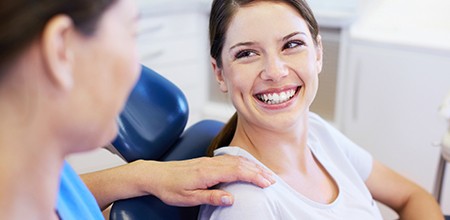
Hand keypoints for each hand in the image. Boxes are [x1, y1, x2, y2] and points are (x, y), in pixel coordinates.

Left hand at [136, 155, 275, 206]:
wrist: (155, 174)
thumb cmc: (170, 188)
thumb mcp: (188, 198)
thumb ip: (210, 197)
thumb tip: (231, 198)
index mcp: (207, 172)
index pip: (237, 171)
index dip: (254, 176)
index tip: (267, 183)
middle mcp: (210, 163)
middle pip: (240, 163)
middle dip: (258, 171)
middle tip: (273, 180)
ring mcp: (209, 160)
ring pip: (236, 159)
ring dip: (252, 165)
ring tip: (265, 173)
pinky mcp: (207, 161)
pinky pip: (229, 159)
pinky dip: (242, 162)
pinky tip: (247, 166)